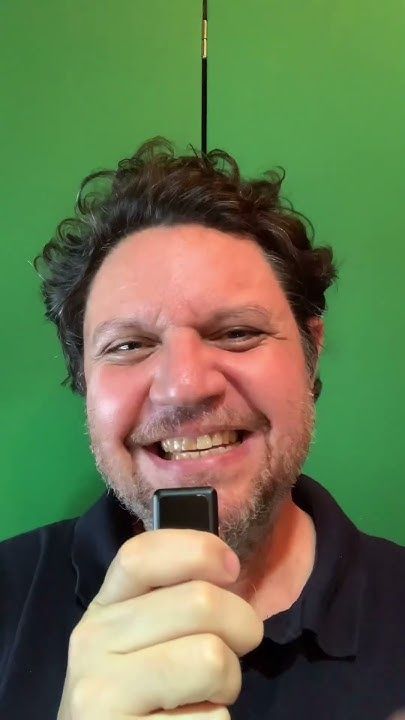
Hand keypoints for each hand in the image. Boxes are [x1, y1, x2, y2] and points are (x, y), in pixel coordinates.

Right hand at [57, 528, 263, 718]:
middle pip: (199, 602)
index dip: (197, 549)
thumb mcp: (141, 638)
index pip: (141, 554)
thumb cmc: (139, 693)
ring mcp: (102, 693)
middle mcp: (93, 642)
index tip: (231, 568)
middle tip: (232, 654)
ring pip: (211, 658)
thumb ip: (173, 601)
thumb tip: (227, 570)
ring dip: (229, 681)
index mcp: (104, 608)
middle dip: (242, 627)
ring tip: (205, 696)